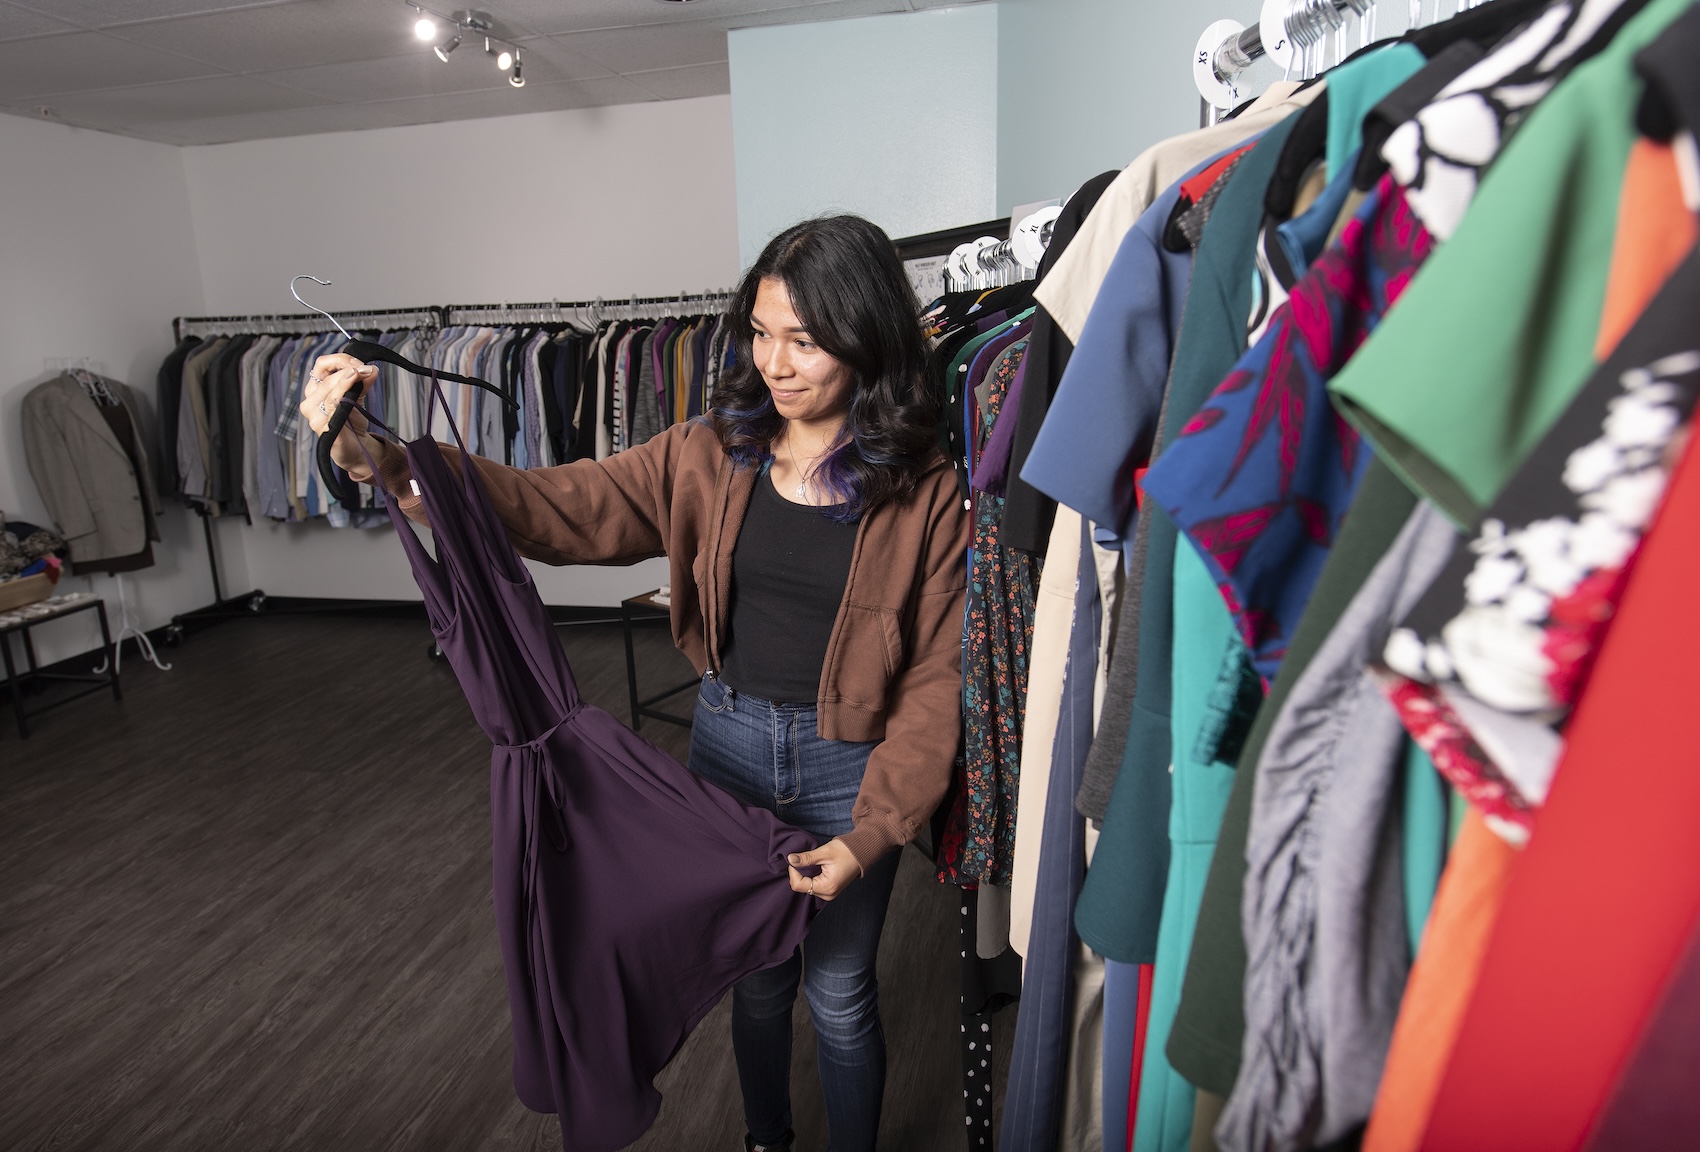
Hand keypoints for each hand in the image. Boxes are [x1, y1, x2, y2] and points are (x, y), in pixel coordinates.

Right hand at [299, 353, 379, 470]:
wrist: (357, 448)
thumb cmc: (352, 422)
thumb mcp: (358, 397)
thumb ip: (362, 383)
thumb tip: (371, 369)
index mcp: (316, 389)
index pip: (322, 365)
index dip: (341, 360)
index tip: (360, 363)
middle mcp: (311, 401)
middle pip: (328, 379)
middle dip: (350, 370)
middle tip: (368, 370)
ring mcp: (314, 416)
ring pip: (330, 393)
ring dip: (348, 381)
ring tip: (365, 375)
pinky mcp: (323, 429)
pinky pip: (332, 411)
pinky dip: (344, 399)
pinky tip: (352, 396)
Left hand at [787, 839, 863, 900]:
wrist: (861, 852)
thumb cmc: (846, 851)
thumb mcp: (824, 852)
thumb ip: (806, 858)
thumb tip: (790, 859)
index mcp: (826, 887)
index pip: (798, 885)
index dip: (793, 871)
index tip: (796, 859)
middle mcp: (827, 895)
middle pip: (802, 887)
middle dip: (799, 873)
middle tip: (803, 859)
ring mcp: (829, 894)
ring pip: (806, 887)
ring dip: (805, 875)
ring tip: (812, 863)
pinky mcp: (830, 891)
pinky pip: (813, 886)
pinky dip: (810, 877)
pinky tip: (815, 867)